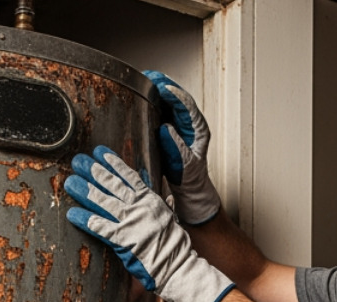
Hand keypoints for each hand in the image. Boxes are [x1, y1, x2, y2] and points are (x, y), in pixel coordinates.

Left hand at [65, 146, 233, 301]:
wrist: (179, 267)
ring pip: (104, 202)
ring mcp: (132, 223)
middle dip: (93, 171)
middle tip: (78, 161)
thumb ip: (159, 204)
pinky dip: (85, 220)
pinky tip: (72, 214)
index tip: (99, 153)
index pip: (129, 177)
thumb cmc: (174, 246)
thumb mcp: (169, 218)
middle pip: (113, 185)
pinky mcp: (124, 240)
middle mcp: (140, 207)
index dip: (113, 163)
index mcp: (151, 200)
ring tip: (70, 182)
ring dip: (85, 191)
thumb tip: (160, 193)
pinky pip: (100, 227)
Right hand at [143, 71, 221, 225]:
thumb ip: (176, 149)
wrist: (188, 190)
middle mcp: (189, 122)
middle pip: (176, 96)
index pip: (187, 105)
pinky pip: (159, 108)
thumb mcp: (184, 167)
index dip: (174, 93)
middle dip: (162, 84)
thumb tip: (166, 129)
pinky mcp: (167, 126)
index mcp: (197, 129)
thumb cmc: (189, 180)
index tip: (162, 87)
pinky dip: (149, 98)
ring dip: (155, 88)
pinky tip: (138, 93)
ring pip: (167, 99)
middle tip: (148, 75)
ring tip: (141, 78)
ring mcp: (178, 123)